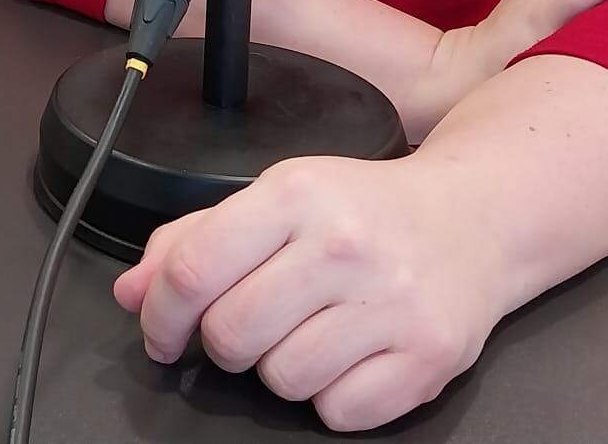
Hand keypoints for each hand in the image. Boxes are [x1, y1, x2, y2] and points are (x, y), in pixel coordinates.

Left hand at [114, 155, 511, 430]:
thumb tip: (133, 292)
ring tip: (311, 330)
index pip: (194, 269)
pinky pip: (338, 413)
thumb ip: (197, 238)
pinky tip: (350, 353)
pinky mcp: (427, 357)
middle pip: (230, 334)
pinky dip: (333, 397)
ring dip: (281, 366)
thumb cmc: (365, 211)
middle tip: (253, 321)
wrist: (474, 219)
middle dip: (225, 341)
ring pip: (281, 380)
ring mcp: (390, 304)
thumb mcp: (278, 197)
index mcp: (296, 195)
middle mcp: (344, 245)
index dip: (160, 313)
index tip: (161, 328)